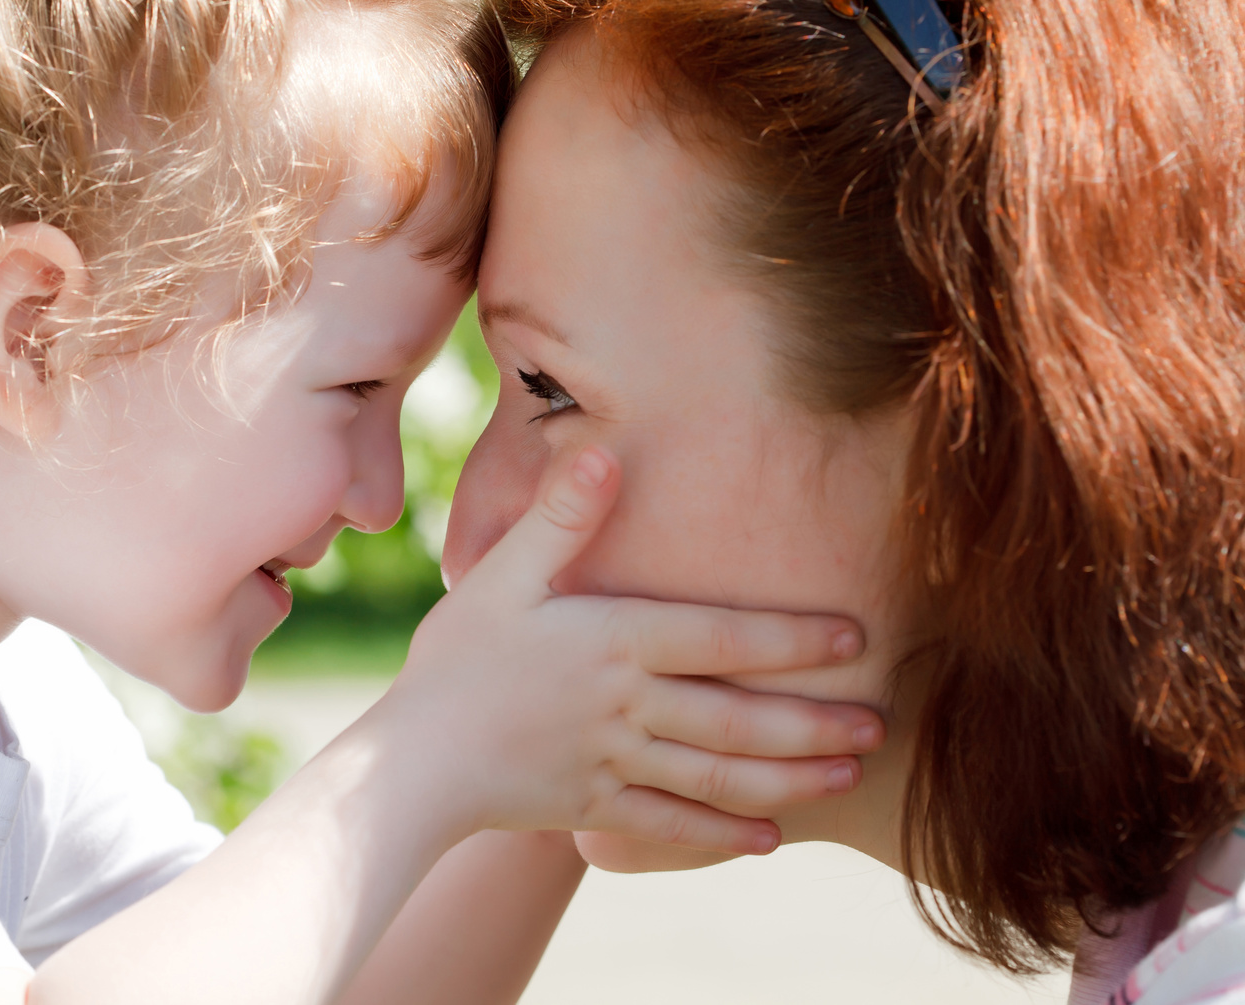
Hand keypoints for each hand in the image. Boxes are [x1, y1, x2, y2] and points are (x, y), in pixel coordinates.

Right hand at [373, 445, 882, 856]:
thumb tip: (606, 452)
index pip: (722, 637)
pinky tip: (769, 840)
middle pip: (739, 717)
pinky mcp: (594, 808)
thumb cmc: (455, 659)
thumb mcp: (499, 574)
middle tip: (880, 726)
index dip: (792, 638)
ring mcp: (615, 764)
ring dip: (791, 778)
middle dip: (814, 722)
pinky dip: (724, 834)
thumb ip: (559, 517)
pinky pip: (672, 825)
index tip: (856, 638)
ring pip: (721, 775)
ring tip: (846, 776)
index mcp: (614, 641)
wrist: (411, 761)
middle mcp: (628, 707)